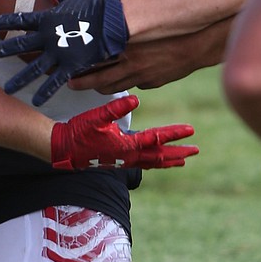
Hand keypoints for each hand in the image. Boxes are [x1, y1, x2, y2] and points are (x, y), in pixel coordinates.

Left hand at [0, 0, 129, 106]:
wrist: (112, 22)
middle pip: (20, 45)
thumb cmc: (93, 6)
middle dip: (1, 51)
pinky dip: (46, 92)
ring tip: (7, 89)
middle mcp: (48, 37)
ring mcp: (58, 53)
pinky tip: (36, 101)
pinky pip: (55, 81)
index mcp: (46, 20)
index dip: (3, 21)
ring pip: (34, 68)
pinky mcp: (70, 65)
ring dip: (19, 79)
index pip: (20, 19)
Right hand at [50, 95, 197, 169]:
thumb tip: (136, 99)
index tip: (191, 130)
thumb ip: (116, 107)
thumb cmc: (79, 131)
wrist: (64, 149)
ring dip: (169, 159)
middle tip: (196, 150)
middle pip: (160, 156)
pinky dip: (155, 162)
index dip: (174, 133)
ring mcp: (124, 160)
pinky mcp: (119, 160)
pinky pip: (143, 163)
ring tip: (183, 159)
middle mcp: (129, 156)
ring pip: (152, 162)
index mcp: (127, 145)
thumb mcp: (97, 116)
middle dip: (178, 152)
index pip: (157, 138)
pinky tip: (158, 159)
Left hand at [68, 19, 233, 92]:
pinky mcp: (154, 81)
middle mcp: (131, 61)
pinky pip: (133, 84)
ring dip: (100, 86)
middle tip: (70, 81)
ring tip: (88, 85)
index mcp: (127, 40)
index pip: (94, 56)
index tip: (67, 62)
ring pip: (114, 86)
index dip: (78, 61)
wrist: (204, 42)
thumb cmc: (181, 15)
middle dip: (82, 82)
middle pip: (99, 78)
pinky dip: (124, 82)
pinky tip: (118, 80)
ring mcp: (143, 74)